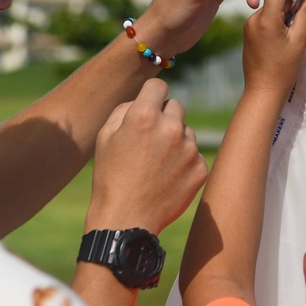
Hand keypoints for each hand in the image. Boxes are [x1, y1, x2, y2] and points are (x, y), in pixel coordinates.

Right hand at [87, 78, 207, 234]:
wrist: (126, 220)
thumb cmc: (110, 176)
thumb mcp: (105, 136)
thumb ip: (126, 109)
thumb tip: (145, 100)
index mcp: (144, 114)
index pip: (159, 85)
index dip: (151, 94)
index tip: (149, 105)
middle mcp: (171, 127)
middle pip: (176, 106)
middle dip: (164, 117)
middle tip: (150, 140)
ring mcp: (189, 149)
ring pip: (186, 131)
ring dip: (175, 140)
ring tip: (156, 164)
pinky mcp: (200, 169)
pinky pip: (194, 155)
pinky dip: (184, 163)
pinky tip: (167, 178)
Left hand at [242, 0, 305, 97]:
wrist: (263, 91)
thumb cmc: (283, 69)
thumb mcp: (299, 39)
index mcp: (266, 18)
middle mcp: (254, 18)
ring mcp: (249, 24)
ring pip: (271, 5)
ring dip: (287, 8)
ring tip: (299, 23)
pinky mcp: (249, 31)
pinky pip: (266, 16)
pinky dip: (278, 17)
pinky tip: (288, 31)